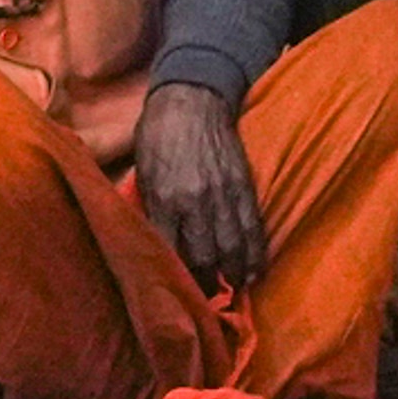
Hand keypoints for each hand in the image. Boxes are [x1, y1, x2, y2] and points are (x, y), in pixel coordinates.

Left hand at [134, 80, 264, 294]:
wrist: (192, 96)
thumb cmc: (157, 134)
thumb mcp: (142, 171)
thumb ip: (149, 207)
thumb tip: (151, 244)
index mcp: (163, 198)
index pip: (170, 252)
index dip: (175, 279)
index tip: (177, 297)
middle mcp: (194, 201)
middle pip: (203, 257)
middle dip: (204, 284)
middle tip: (203, 302)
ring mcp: (223, 194)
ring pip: (231, 248)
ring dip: (233, 275)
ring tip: (232, 291)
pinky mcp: (244, 186)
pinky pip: (253, 228)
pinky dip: (254, 254)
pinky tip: (253, 272)